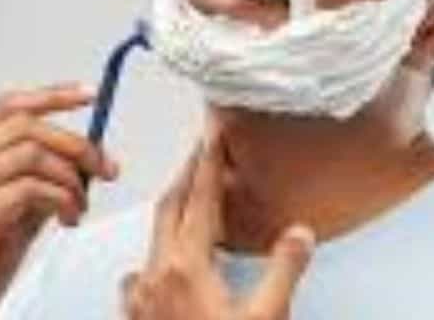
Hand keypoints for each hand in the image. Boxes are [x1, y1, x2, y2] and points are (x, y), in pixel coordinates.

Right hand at [0, 83, 119, 319]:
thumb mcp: (9, 215)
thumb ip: (36, 181)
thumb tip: (84, 155)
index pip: (5, 106)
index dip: (51, 95)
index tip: (90, 94)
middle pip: (24, 126)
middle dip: (76, 144)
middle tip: (106, 168)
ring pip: (30, 155)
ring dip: (70, 179)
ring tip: (79, 208)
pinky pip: (28, 191)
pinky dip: (60, 200)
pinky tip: (68, 219)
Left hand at [120, 129, 314, 319]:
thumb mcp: (265, 318)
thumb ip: (283, 271)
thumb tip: (299, 233)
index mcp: (186, 268)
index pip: (201, 199)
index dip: (209, 162)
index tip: (213, 133)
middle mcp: (155, 275)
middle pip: (170, 207)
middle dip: (188, 175)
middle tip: (203, 152)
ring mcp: (140, 296)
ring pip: (154, 237)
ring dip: (174, 212)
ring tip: (193, 199)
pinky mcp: (134, 315)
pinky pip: (142, 270)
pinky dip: (161, 252)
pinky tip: (169, 259)